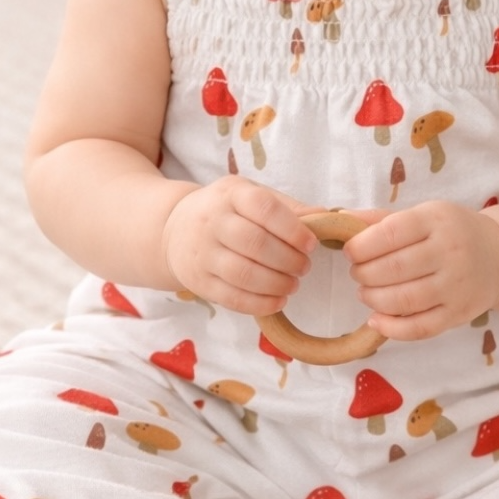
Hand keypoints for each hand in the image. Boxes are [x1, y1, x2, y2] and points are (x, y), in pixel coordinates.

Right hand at [163, 177, 317, 315]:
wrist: (173, 229)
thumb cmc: (225, 210)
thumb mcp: (250, 195)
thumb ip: (286, 206)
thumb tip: (324, 216)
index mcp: (231, 195)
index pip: (263, 208)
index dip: (292, 228)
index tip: (310, 244)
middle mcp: (212, 222)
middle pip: (256, 244)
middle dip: (288, 260)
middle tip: (304, 267)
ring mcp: (203, 253)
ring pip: (244, 274)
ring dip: (277, 284)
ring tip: (293, 284)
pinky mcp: (198, 281)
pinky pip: (231, 298)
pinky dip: (259, 304)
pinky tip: (278, 301)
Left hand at [343, 202, 498, 341]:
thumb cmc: (451, 231)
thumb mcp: (422, 215)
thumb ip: (381, 220)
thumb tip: (340, 219)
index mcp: (437, 220)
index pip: (390, 234)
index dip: (361, 246)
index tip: (350, 252)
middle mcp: (450, 252)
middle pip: (393, 269)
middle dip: (363, 274)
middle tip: (358, 273)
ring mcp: (457, 285)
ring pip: (403, 300)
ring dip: (373, 299)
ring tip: (366, 293)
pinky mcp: (460, 313)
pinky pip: (419, 328)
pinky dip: (391, 328)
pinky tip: (376, 320)